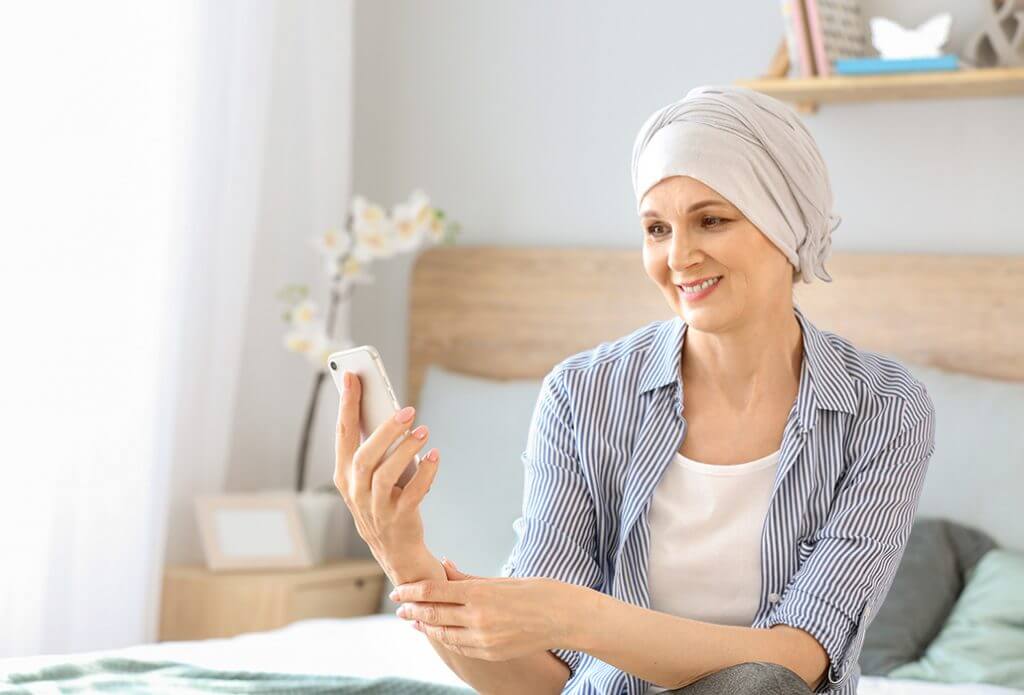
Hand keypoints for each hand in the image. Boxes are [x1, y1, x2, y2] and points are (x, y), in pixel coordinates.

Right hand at [333, 370, 439, 569]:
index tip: (352, 376)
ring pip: (385, 474)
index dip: (346, 404)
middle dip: (384, 430)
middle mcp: (356, 490)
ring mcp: (376, 507)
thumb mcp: (368, 476)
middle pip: (364, 455)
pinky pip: (413, 492)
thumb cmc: (382, 501)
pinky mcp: (400, 518)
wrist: (395, 550)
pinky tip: (434, 455)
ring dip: (405, 449)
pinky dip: (425, 472)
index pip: (343, 434)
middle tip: (406, 410)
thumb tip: (389, 409)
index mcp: (344, 475)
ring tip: (423, 430)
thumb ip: (372, 447)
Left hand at [391, 558, 576, 660]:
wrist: (563, 617)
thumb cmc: (533, 591)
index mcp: (479, 592)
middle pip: (433, 614)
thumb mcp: (499, 579)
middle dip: (412, 611)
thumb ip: (467, 577)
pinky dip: (445, 639)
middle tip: (398, 607)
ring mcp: (484, 638)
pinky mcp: (491, 653)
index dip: (411, 592)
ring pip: (443, 634)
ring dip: (425, 627)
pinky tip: (437, 633)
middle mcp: (478, 617)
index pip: (433, 591)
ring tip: (414, 621)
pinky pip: (460, 647)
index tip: (397, 591)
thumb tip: (444, 565)